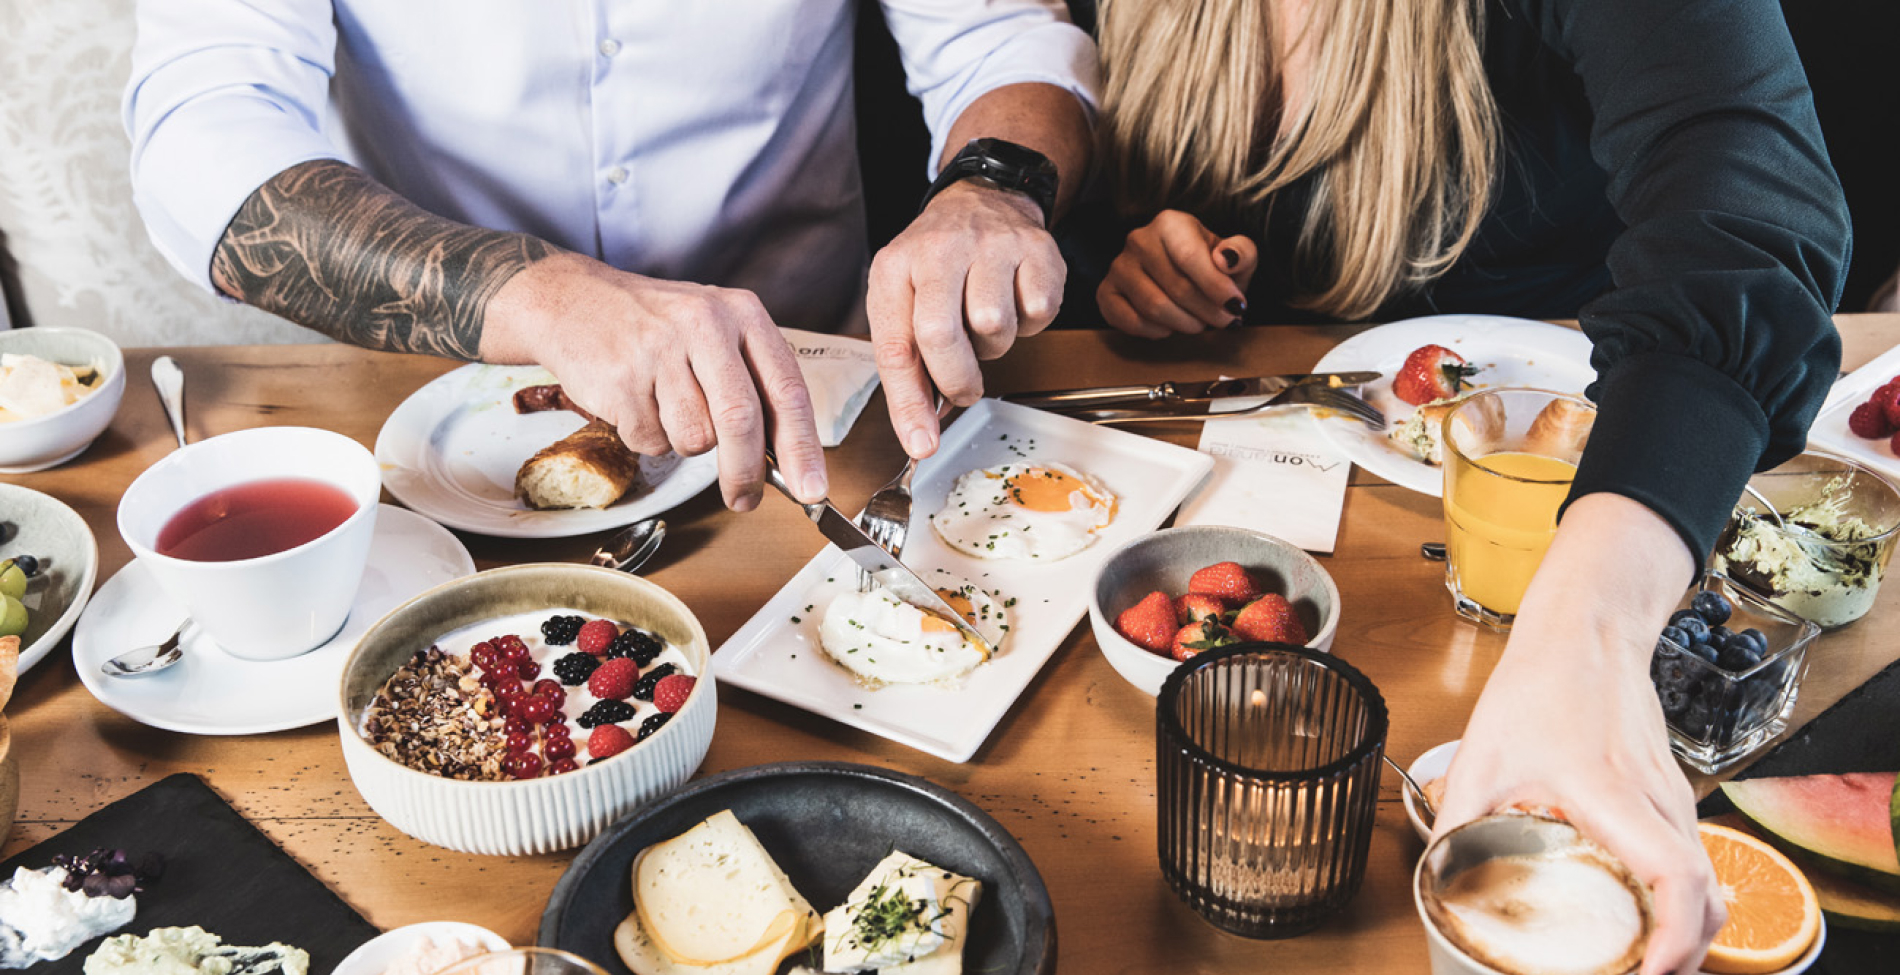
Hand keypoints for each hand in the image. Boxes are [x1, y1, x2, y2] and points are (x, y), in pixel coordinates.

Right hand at [482, 253, 826, 511]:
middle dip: (746, 472)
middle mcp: (704, 324)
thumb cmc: (655, 326)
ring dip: (683, 441)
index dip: (803, 448)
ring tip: (664, 403)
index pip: (786, 390)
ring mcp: (658, 349)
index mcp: (741, 313)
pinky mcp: (620, 378)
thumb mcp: (716, 333)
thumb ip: (753, 384)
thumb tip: (787, 459)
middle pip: (741, 420)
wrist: (571, 300)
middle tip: (744, 499)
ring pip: (694, 438)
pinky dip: (647, 436)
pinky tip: (635, 400)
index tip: (812, 490)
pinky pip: (651, 441)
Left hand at [867, 180, 1064, 458]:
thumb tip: (922, 431)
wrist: (983, 201)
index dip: (908, 404)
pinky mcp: (1036, 249)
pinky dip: (1029, 323)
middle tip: (965, 389)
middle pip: (942, 335)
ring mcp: (990, 245)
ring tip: (984, 323)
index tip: (921, 444)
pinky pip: (1038, 313)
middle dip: (957, 379)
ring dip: (994, 346)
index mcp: (895, 268)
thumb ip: (909, 364)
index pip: (895, 346)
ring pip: (994, 326)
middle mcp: (938, 249)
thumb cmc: (938, 266)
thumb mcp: (904, 302)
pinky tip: (1015, 302)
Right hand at [1099, 210, 1257, 337]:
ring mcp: (1119, 267)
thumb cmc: (1209, 265)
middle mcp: (1138, 240)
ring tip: (1199, 323)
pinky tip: (1170, 327)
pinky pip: (1129, 321)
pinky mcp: (1106, 292)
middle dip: (1207, 311)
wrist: (1180, 273)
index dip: (1215, 287)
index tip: (1236, 306)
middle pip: (1175, 287)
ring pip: (1153, 307)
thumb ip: (1242, 253)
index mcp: (1170, 223)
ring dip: (1184, 323)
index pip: (1190, 257)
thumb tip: (1226, 259)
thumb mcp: (1235, 255)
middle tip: (1224, 320)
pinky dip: (1155, 331)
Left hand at [1432, 494, 1722, 974]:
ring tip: (1640, 964)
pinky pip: (1694, 861)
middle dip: (1685, 956)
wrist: (1586, 631)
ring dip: (1686, 933)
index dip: (1674, 940)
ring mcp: (1674, 799)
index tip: (1648, 974)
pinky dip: (1682, 902)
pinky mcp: (1673, 796)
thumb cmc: (1541, 686)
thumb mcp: (1482, 758)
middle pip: (1707, 899)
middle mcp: (1659, 802)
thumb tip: (1435, 881)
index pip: (1675, 878)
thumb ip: (1456, 822)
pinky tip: (1643, 919)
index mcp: (1614, 794)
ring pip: (1708, 883)